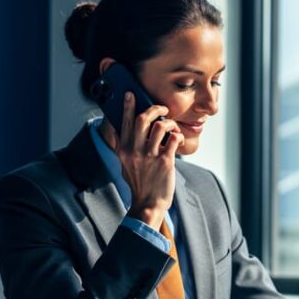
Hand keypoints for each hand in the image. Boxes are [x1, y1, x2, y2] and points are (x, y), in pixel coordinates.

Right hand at [118, 91, 184, 228]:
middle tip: (162, 109)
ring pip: (160, 126)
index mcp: (124, 150)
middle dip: (154, 109)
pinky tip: (177, 140)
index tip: (131, 94)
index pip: (124, 122)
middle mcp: (135, 151)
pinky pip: (174, 139)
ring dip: (169, 123)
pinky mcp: (165, 161)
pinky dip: (178, 136)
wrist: (148, 204)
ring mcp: (150, 156)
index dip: (128, 106)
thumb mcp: (124, 165)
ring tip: (172, 128)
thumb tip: (120, 131)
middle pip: (143, 119)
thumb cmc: (139, 184)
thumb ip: (122, 148)